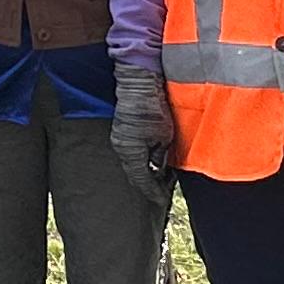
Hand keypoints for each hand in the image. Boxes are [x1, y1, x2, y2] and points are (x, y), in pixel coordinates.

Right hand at [108, 57, 176, 184]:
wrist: (138, 82)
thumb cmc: (153, 107)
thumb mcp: (164, 136)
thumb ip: (161, 156)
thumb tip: (160, 168)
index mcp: (131, 153)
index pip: (142, 181)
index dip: (153, 192)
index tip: (163, 200)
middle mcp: (122, 148)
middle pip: (135, 174)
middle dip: (149, 184)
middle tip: (164, 190)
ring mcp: (119, 139)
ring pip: (133, 164)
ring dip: (146, 171)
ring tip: (161, 175)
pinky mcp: (121, 131)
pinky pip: (131, 153)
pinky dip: (142, 160)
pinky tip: (153, 158)